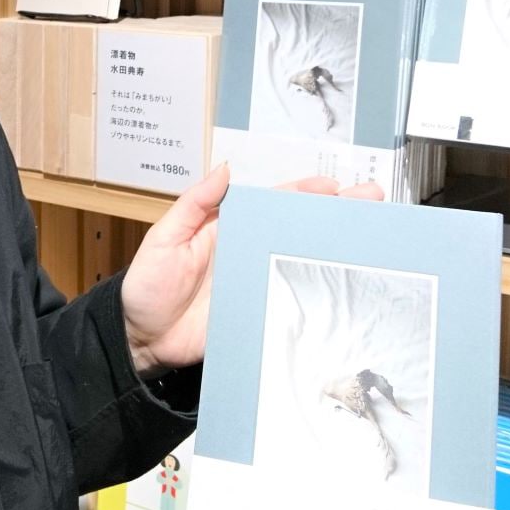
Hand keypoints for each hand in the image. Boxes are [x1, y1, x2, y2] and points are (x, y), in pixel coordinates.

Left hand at [121, 166, 383, 375]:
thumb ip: (194, 204)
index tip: (332, 185)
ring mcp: (256, 284)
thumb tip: (223, 169)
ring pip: (302, 261)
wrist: (139, 340)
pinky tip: (346, 286)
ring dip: (335, 250)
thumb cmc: (146, 286)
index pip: (272, 204)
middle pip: (297, 229)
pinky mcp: (259, 314)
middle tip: (370, 200)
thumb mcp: (164, 238)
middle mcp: (248, 253)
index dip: (302, 193)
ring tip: (370, 237)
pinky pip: (294, 302)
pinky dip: (320, 295)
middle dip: (334, 214)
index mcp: (228, 229)